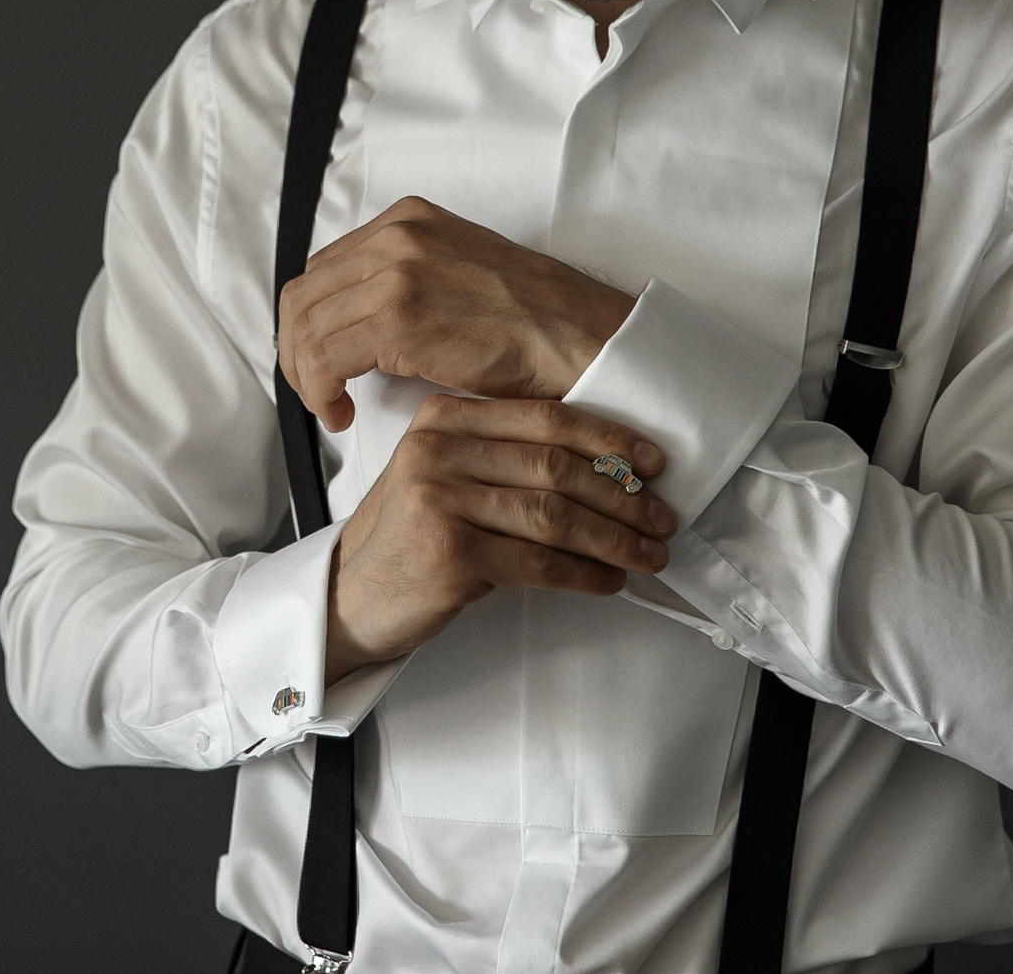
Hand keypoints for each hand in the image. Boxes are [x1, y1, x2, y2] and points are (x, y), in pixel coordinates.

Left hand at [279, 197, 634, 430]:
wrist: (578, 337)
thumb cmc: (531, 320)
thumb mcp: (456, 270)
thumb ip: (405, 277)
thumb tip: (355, 318)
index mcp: (408, 219)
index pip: (324, 267)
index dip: (311, 319)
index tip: (319, 356)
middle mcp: (395, 235)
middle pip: (305, 294)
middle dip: (297, 348)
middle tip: (314, 388)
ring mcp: (395, 273)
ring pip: (307, 328)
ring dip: (307, 376)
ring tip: (329, 407)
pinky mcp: (397, 318)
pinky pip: (324, 358)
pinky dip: (319, 391)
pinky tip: (341, 413)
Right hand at [326, 394, 676, 679]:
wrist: (350, 595)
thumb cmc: (412, 538)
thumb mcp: (446, 477)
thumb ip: (506, 459)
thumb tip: (610, 471)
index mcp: (442, 417)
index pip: (545, 418)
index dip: (609, 440)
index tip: (653, 463)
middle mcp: (437, 449)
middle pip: (556, 466)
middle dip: (622, 496)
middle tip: (662, 519)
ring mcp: (439, 498)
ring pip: (554, 514)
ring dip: (614, 539)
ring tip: (647, 555)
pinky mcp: (448, 551)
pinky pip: (538, 561)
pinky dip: (583, 574)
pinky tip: (608, 581)